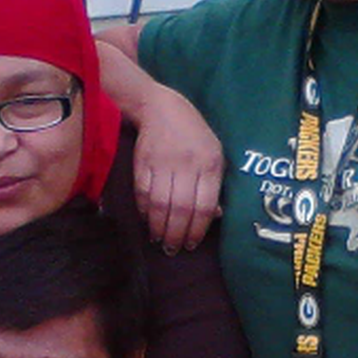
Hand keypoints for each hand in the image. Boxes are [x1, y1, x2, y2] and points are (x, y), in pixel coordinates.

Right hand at [134, 84, 222, 253]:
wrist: (160, 108)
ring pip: (161, 204)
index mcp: (210, 163)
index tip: (191, 244)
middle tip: (173, 249)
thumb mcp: (213, 154)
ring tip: (159, 240)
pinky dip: (144, 212)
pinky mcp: (142, 163)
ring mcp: (163, 163)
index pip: (204, 206)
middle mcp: (187, 164)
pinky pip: (143, 194)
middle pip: (182, 209)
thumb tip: (214, 217)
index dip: (197, 230)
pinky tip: (147, 221)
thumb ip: (214, 186)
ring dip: (158, 228)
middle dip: (176, 234)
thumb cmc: (193, 135)